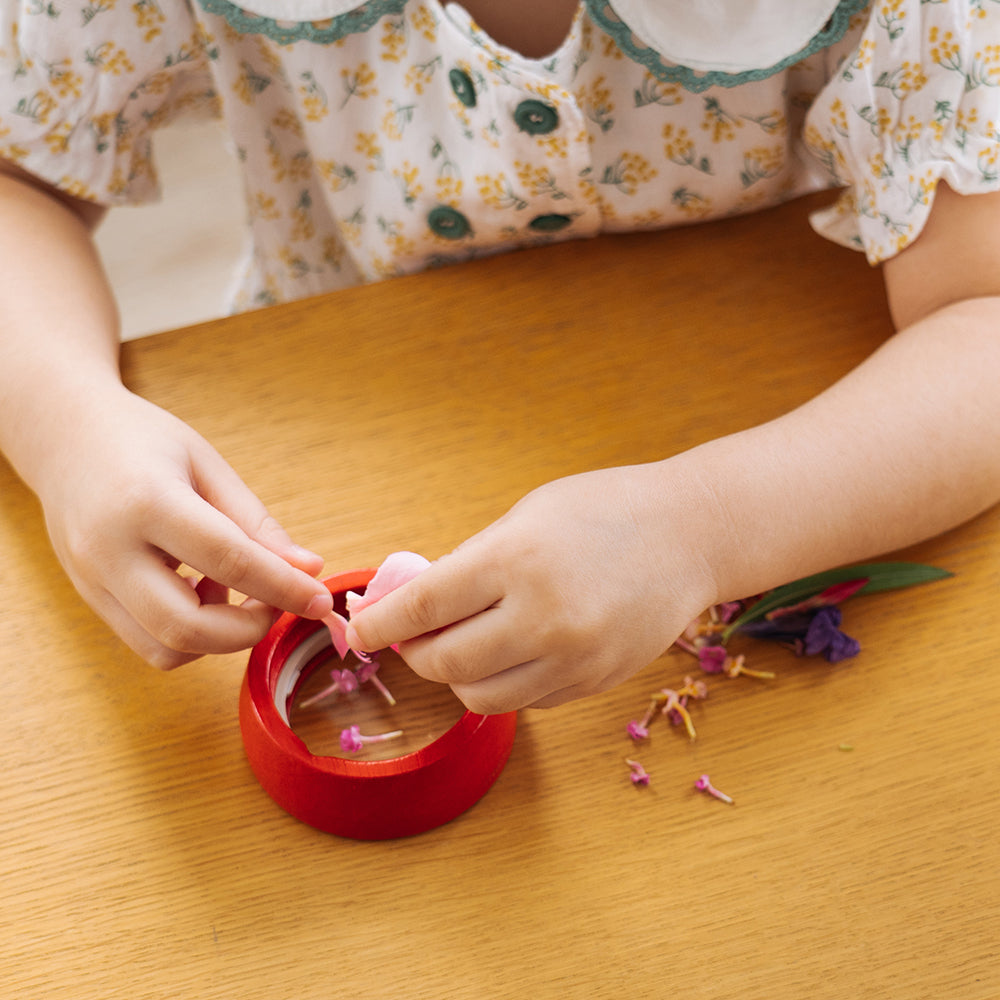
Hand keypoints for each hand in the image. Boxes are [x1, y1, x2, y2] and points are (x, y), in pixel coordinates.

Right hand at [35, 386, 331, 667]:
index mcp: (146, 501)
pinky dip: (189, 634)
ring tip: (231, 588)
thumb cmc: (141, 440)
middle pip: (188, 628)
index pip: (229, 561)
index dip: (284, 588)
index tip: (321, 600)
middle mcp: (109, 550)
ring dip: (218, 637)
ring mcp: (93, 581)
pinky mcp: (90, 599)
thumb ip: (257, 523)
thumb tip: (308, 569)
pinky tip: (201, 592)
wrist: (64, 435)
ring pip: (166, 649)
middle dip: (250, 629)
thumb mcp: (208, 466)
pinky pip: (148, 642)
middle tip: (278, 600)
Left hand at [347, 465, 717, 712]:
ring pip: (480, 696)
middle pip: (444, 663)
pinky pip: (524, 700)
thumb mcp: (526, 517)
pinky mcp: (594, 682)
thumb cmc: (603, 510)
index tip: (358, 629)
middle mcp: (543, 617)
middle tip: (410, 635)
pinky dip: (501, 682)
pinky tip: (508, 651)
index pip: (422, 607)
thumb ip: (470, 563)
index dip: (378, 623)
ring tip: (459, 643)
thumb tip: (414, 603)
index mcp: (517, 561)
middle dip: (413, 652)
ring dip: (454, 675)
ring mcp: (573, 658)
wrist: (689, 535)